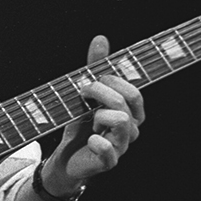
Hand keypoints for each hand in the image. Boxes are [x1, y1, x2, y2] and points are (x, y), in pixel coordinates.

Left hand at [42, 35, 144, 197]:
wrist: (66, 156)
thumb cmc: (81, 124)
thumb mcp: (87, 94)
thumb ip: (95, 68)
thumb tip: (101, 38)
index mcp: (130, 113)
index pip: (134, 92)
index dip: (113, 81)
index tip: (94, 78)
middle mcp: (131, 129)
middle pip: (126, 102)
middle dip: (101, 92)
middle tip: (83, 93)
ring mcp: (121, 146)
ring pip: (121, 121)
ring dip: (99, 114)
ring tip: (89, 119)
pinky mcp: (108, 162)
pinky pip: (109, 151)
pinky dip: (96, 142)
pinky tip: (90, 139)